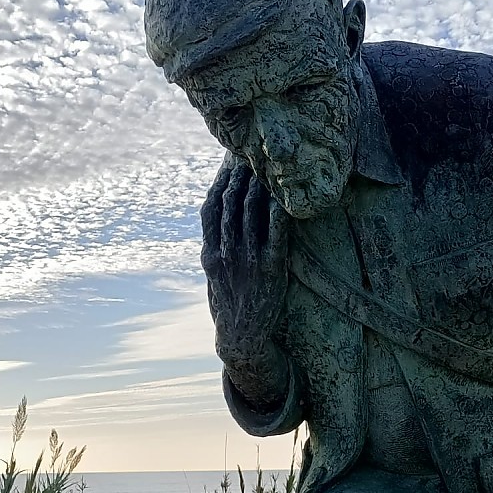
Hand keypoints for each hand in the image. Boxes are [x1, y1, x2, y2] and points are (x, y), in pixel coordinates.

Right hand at [200, 159, 290, 406]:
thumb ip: (214, 252)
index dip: (219, 182)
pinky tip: (283, 196)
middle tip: (249, 153)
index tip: (227, 162)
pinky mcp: (270, 271)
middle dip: (239, 176)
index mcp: (210, 253)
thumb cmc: (229, 307)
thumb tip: (215, 227)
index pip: (210, 209)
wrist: (242, 339)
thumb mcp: (213, 278)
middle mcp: (225, 253)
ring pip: (250, 214)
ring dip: (258, 186)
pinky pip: (274, 236)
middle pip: (230, 204)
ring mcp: (247, 261)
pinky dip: (277, 213)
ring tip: (267, 165)